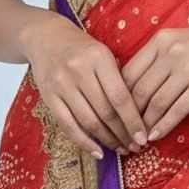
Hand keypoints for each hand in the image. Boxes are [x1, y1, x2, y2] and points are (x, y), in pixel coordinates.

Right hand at [22, 11, 147, 158]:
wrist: (44, 37)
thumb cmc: (82, 48)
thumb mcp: (104, 53)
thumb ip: (119, 79)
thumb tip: (140, 115)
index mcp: (99, 58)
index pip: (120, 97)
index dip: (133, 121)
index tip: (143, 137)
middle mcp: (79, 71)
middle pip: (106, 112)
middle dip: (123, 134)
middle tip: (136, 147)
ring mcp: (61, 85)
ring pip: (89, 121)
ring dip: (107, 140)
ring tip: (121, 149)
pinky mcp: (49, 97)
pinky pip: (68, 125)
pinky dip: (84, 142)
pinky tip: (98, 152)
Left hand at [120, 25, 188, 142]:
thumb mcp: (174, 43)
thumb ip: (152, 60)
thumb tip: (127, 89)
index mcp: (159, 41)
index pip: (129, 72)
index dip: (119, 97)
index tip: (115, 113)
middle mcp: (171, 53)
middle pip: (140, 90)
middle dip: (130, 115)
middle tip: (124, 131)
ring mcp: (188, 69)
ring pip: (157, 102)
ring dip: (145, 124)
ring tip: (139, 137)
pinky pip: (178, 109)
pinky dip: (164, 125)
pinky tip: (156, 136)